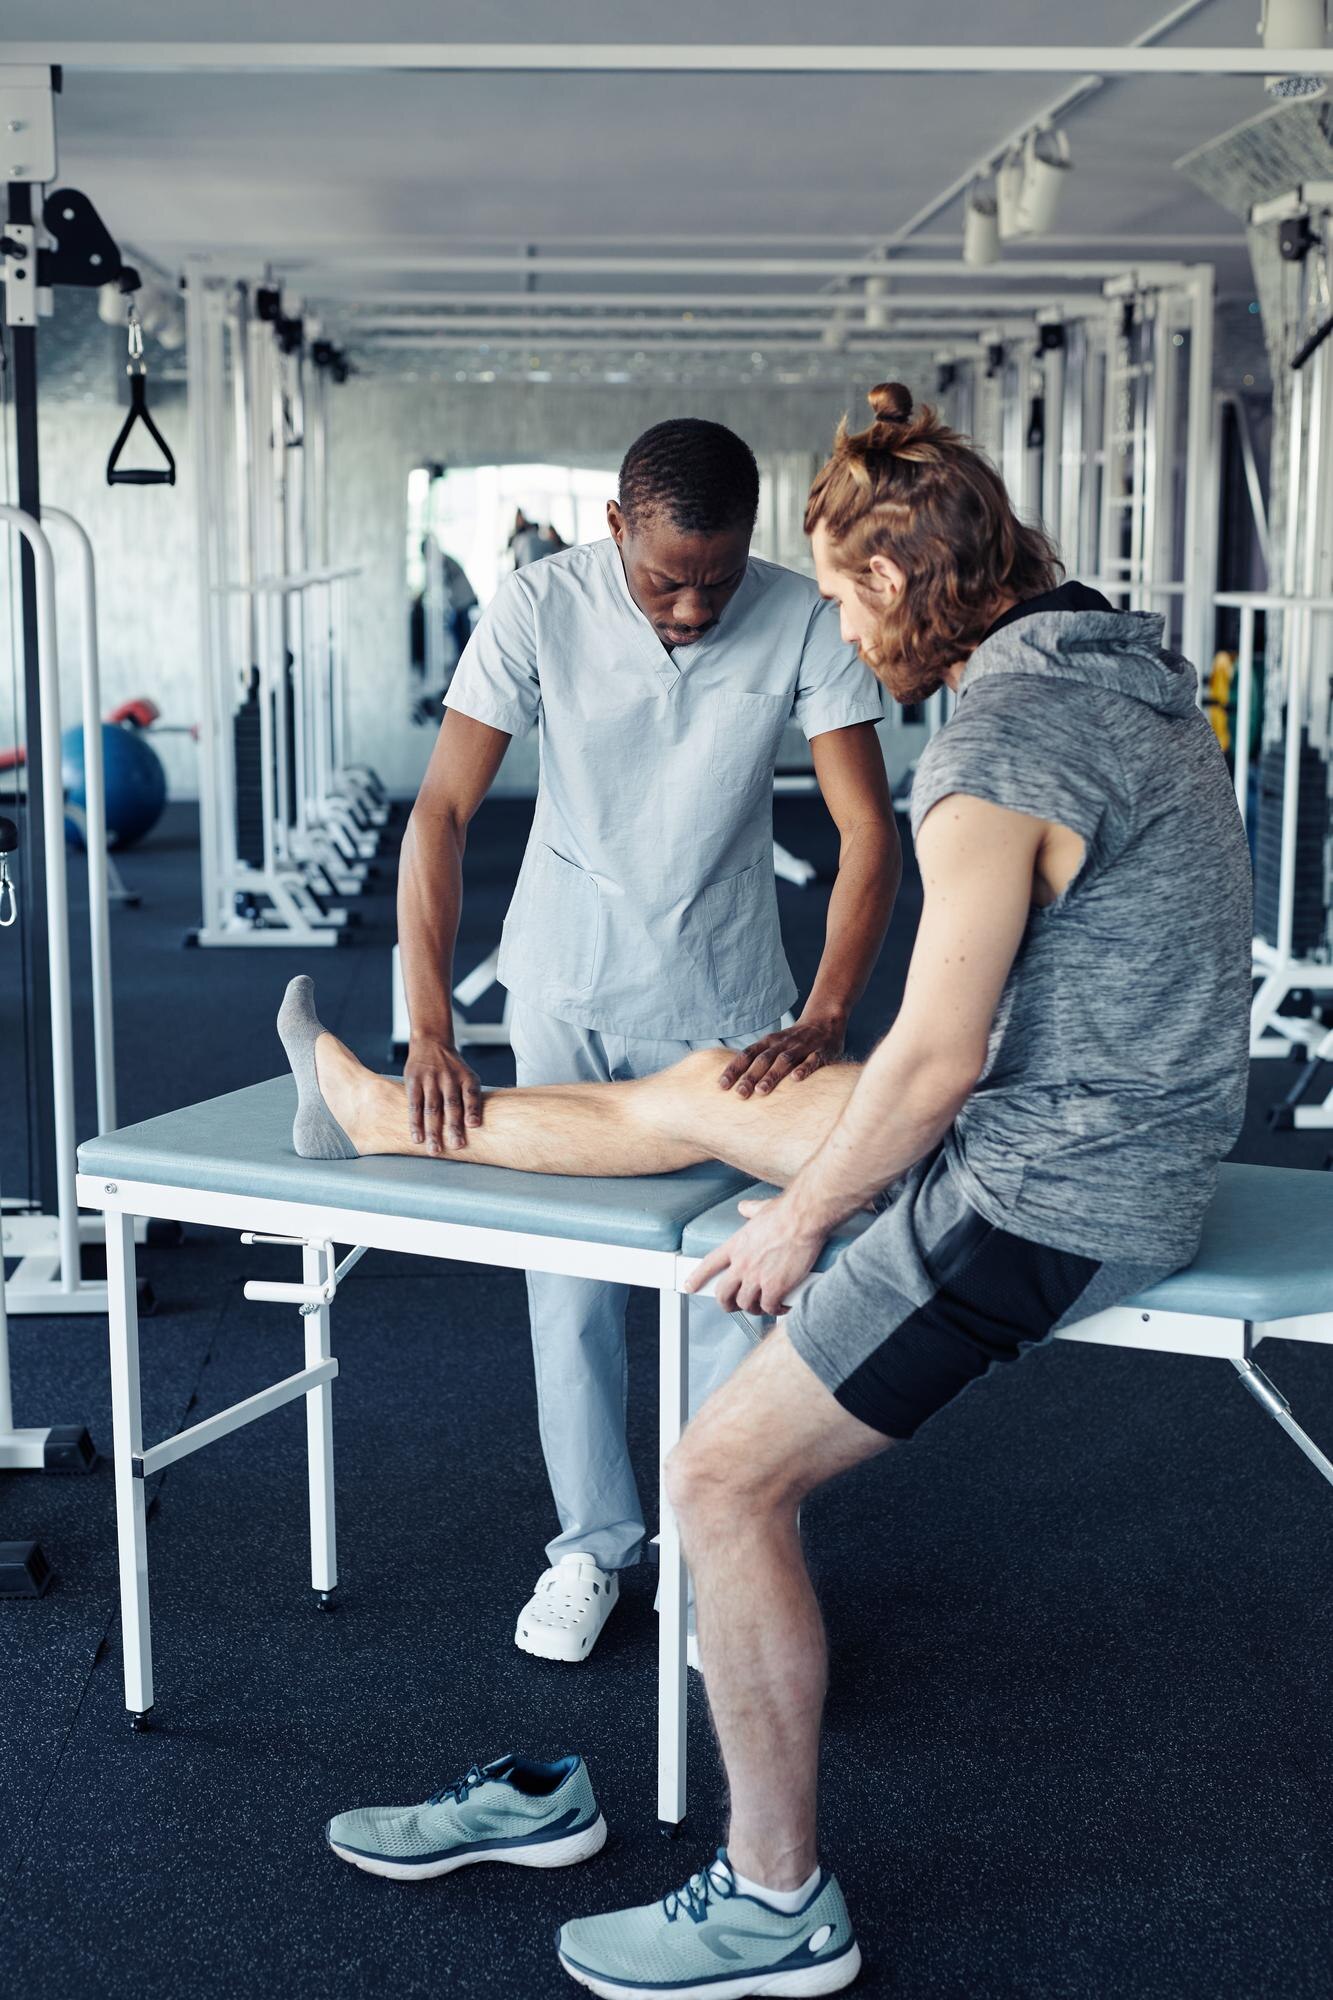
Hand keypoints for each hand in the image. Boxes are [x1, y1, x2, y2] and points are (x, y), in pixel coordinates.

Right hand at [404, 1035, 482, 1152]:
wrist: (431, 1042)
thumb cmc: (453, 1068)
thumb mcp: (467, 1076)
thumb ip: (471, 1098)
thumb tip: (475, 1127)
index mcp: (466, 1078)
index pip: (471, 1094)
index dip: (473, 1109)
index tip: (473, 1125)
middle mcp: (449, 1078)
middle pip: (452, 1105)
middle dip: (453, 1127)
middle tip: (456, 1146)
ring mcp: (430, 1080)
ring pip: (432, 1109)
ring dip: (433, 1131)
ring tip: (434, 1149)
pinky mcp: (414, 1081)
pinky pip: (414, 1105)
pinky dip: (415, 1123)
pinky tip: (417, 1137)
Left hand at [684, 1196, 825, 1315]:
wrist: (802, 1219)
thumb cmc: (785, 1212)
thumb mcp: (760, 1209)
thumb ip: (750, 1210)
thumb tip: (745, 1207)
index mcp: (736, 1246)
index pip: (709, 1265)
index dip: (697, 1278)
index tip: (689, 1286)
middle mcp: (742, 1264)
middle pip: (723, 1293)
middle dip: (726, 1304)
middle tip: (733, 1306)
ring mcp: (756, 1277)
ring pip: (745, 1304)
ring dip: (754, 1308)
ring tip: (764, 1306)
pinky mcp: (775, 1288)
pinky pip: (769, 1307)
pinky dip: (776, 1310)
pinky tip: (783, 1306)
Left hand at [716, 1012, 846, 1098]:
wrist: (825, 1020)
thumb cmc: (793, 1041)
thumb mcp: (774, 1045)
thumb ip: (758, 1060)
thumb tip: (735, 1081)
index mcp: (769, 1042)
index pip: (747, 1054)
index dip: (734, 1069)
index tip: (722, 1085)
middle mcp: (782, 1044)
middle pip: (763, 1059)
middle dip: (750, 1076)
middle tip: (739, 1094)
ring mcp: (802, 1047)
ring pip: (784, 1060)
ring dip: (772, 1075)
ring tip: (761, 1090)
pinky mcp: (821, 1052)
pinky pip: (812, 1060)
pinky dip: (804, 1069)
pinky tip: (796, 1079)